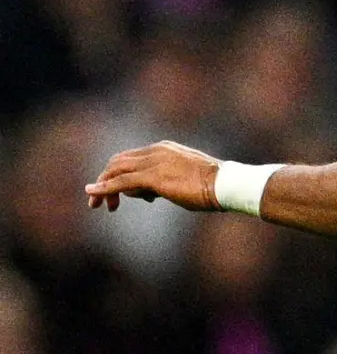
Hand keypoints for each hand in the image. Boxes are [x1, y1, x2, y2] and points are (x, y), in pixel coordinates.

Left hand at [85, 141, 222, 212]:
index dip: (119, 175)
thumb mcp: (185, 178)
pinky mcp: (153, 177)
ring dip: (102, 187)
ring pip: (116, 170)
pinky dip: (104, 188)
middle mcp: (156, 150)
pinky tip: (93, 194)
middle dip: (106, 180)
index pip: (131, 158)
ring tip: (97, 205)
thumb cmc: (213, 185)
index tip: (122, 196)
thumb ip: (165, 181)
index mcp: (164, 148)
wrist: (227, 184)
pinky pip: (121, 182)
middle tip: (101, 202)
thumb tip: (151, 194)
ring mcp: (154, 162)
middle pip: (118, 161)